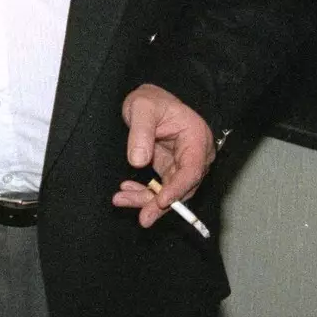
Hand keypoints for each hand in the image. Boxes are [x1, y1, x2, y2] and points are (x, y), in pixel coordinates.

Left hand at [111, 83, 215, 227]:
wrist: (149, 99)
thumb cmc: (150, 100)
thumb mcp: (142, 107)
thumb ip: (140, 132)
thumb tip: (138, 161)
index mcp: (196, 138)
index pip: (192, 170)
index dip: (178, 188)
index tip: (161, 201)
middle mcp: (195, 155)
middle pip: (182, 186)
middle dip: (160, 203)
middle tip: (142, 217)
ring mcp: (182, 163)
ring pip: (170, 191)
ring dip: (147, 200)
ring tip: (120, 200)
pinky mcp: (170, 168)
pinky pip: (160, 187)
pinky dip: (144, 192)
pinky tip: (126, 192)